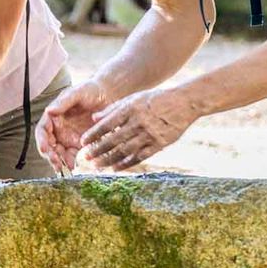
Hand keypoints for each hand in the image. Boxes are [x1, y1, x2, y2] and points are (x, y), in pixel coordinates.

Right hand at [35, 79, 109, 172]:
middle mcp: (58, 128)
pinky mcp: (80, 144)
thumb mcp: (78, 92)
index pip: (42, 131)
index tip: (45, 149)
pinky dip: (74, 162)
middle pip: (49, 145)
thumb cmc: (91, 90)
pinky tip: (77, 166)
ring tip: (67, 167)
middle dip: (50, 155)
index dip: (41, 141)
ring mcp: (69, 137)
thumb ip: (64, 102)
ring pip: (59, 153)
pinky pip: (74, 155)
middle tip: (56, 164)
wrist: (108, 95)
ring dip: (60, 162)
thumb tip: (48, 111)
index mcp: (53, 116)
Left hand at [80, 89, 199, 171]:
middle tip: (85, 158)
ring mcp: (149, 134)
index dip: (93, 134)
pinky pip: (139, 157)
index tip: (82, 142)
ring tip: (96, 166)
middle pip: (113, 140)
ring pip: (124, 151)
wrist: (184, 102)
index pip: (107, 124)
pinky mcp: (159, 144)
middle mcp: (138, 122)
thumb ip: (113, 108)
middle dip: (97, 150)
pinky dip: (125, 164)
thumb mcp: (134, 98)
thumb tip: (93, 118)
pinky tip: (115, 169)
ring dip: (108, 160)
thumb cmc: (156, 99)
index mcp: (130, 109)